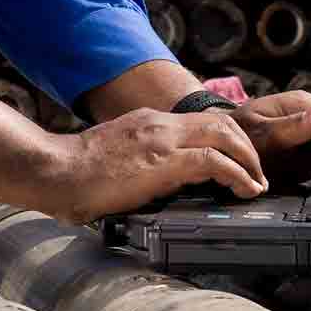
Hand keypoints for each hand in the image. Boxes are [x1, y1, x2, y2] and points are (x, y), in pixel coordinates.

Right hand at [40, 107, 267, 222]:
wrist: (55, 171)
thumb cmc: (74, 173)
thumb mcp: (114, 157)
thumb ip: (137, 162)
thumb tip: (148, 183)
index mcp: (148, 122)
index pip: (199, 121)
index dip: (226, 138)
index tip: (236, 159)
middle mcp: (160, 123)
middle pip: (221, 122)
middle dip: (246, 146)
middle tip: (256, 172)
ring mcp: (163, 139)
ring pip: (225, 135)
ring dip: (248, 159)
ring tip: (256, 182)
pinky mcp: (164, 161)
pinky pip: (215, 161)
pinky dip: (238, 175)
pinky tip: (245, 190)